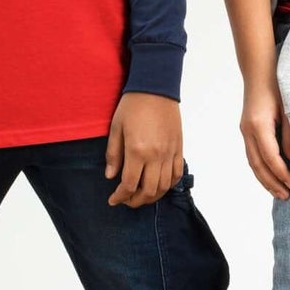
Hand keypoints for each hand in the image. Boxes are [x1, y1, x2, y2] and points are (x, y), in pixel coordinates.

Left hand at [105, 93, 183, 207]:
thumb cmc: (133, 105)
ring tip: (141, 195)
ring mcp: (170, 153)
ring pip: (164, 186)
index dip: (120, 196)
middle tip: (126, 201)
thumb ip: (113, 154)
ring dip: (152, 196)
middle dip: (135, 201)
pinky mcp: (179, 148)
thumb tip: (110, 176)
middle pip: (148, 191)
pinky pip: (177, 174)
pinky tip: (159, 185)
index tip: (113, 200)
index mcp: (137, 151)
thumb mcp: (116, 128)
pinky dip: (168, 185)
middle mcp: (156, 155)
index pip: (129, 184)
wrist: (156, 87)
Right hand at [240, 74, 289, 198]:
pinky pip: (252, 155)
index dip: (281, 173)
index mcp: (259, 125)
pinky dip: (261, 169)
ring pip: (252, 162)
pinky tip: (270, 177)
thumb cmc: (278, 87)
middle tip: (286, 196)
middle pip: (257, 164)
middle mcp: (248, 130)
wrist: (259, 72)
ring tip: (279, 193)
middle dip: (271, 182)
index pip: (270, 156)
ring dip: (265, 179)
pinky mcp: (247, 131)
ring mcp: (245, 131)